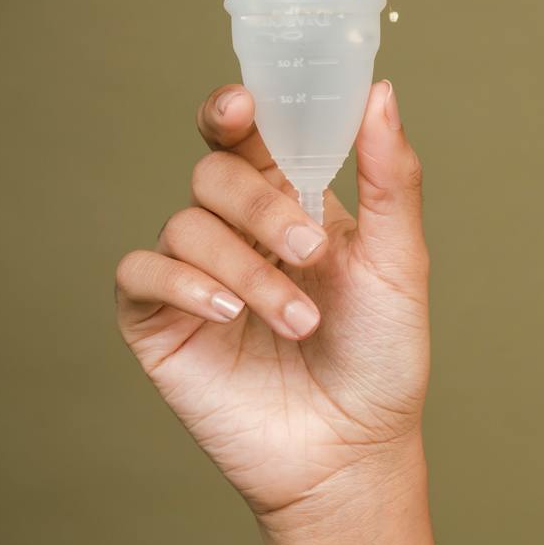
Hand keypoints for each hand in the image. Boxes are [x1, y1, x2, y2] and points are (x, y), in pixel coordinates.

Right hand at [113, 78, 431, 530]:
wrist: (353, 452)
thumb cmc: (381, 357)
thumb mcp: (400, 262)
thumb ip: (391, 178)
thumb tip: (380, 92)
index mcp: (291, 203)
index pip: (249, 135)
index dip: (235, 109)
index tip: (243, 104)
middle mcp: (236, 231)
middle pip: (213, 173)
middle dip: (260, 204)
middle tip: (311, 251)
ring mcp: (194, 275)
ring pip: (186, 226)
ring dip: (247, 268)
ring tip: (299, 323)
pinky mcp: (159, 323)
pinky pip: (143, 274)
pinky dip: (184, 284)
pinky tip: (229, 316)